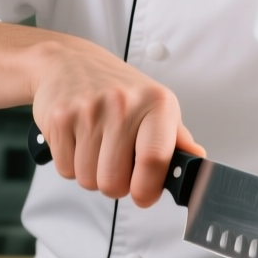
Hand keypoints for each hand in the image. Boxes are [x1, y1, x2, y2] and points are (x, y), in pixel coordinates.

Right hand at [30, 38, 202, 207]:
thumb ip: (177, 140)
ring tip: (97, 148)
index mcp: (156, 103)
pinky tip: (79, 141)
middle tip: (117, 164)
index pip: (155, 160)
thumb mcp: (156, 106)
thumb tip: (198, 163)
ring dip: (92, 174)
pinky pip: (65, 169)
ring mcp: (88, 111)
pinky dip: (71, 164)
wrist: (69, 62)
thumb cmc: (118, 88)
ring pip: (88, 180)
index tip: (144, 195)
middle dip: (116, 184)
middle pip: (115, 182)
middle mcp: (123, 104)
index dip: (147, 190)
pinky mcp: (59, 119)